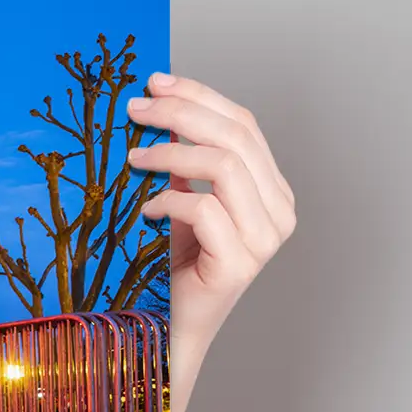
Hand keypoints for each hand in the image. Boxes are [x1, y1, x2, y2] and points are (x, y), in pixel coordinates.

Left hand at [125, 73, 295, 411]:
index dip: (199, 96)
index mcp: (271, 189)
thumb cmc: (174, 267)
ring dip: (171, 152)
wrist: (170, 328)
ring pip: (225, 166)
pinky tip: (145, 210)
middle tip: (134, 109)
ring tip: (133, 158)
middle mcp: (279, 211)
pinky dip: (169, 200)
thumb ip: (182, 160)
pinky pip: (205, 210)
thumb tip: (155, 106)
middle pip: (236, 137)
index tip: (155, 82)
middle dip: (180, 113)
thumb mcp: (179, 201)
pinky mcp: (240, 264)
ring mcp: (264, 239)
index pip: (243, 124)